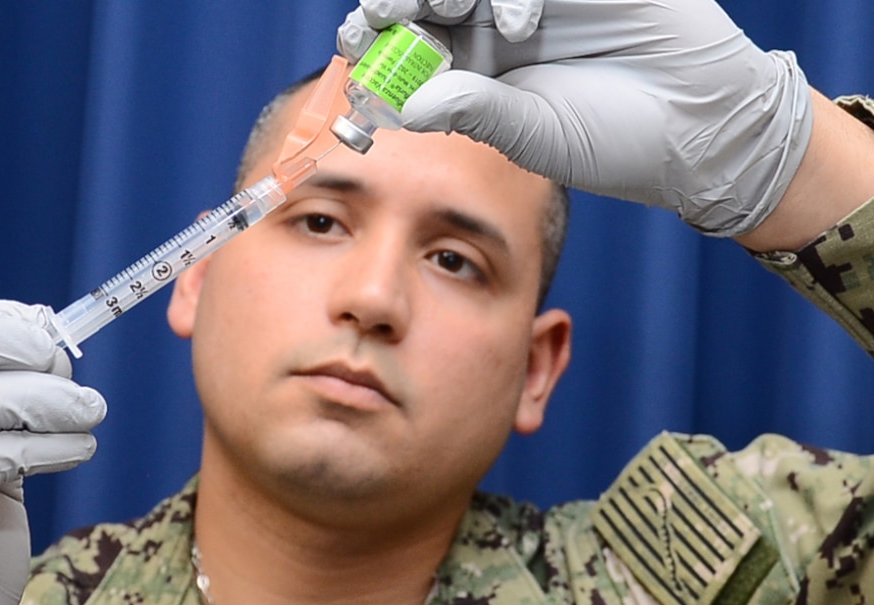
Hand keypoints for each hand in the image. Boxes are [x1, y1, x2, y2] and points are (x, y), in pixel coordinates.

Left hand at [337, 0, 812, 236]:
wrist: (700, 127)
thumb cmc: (613, 143)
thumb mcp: (531, 133)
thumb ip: (474, 110)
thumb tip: (407, 106)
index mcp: (471, 70)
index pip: (408, 43)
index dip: (375, 38)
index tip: (351, 46)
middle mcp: (491, 28)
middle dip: (397, 0)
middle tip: (384, 11)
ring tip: (448, 7)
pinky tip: (523, 21)